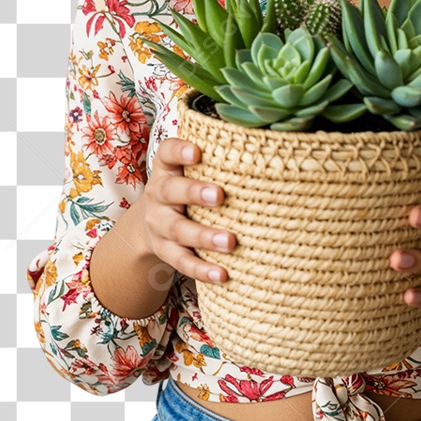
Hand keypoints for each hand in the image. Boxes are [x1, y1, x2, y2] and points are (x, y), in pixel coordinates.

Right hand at [137, 137, 237, 286]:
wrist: (152, 222)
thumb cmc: (187, 186)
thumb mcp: (189, 170)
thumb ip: (216, 158)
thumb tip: (267, 144)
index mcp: (167, 168)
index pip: (166, 153)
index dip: (179, 151)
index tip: (197, 152)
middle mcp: (159, 194)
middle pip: (171, 191)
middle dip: (195, 193)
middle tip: (220, 195)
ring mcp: (159, 225)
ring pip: (178, 230)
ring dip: (204, 236)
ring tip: (230, 241)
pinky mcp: (165, 251)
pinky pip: (182, 262)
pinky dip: (202, 269)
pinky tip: (223, 275)